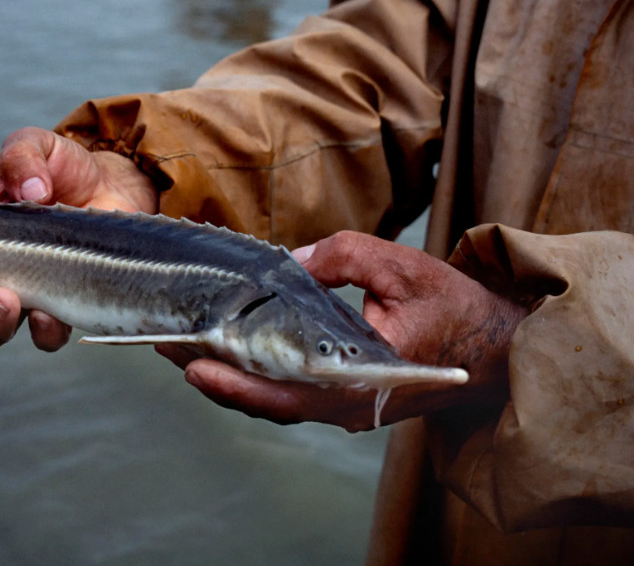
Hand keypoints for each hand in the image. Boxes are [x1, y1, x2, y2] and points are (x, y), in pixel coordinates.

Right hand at [0, 126, 156, 349]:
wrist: (111, 184)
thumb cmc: (61, 167)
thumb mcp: (34, 146)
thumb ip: (21, 156)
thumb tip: (31, 191)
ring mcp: (24, 296)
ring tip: (6, 297)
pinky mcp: (62, 307)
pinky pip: (46, 338)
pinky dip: (43, 332)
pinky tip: (48, 314)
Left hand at [158, 231, 528, 431]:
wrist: (499, 348)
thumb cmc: (455, 307)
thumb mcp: (400, 265)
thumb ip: (342, 257)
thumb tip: (290, 262)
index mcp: (360, 381)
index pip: (284, 391)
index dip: (234, 381)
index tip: (191, 362)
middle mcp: (345, 404)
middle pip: (263, 400)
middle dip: (210, 373)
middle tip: (163, 344)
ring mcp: (343, 406)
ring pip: (271, 400)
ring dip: (226, 375)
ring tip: (180, 344)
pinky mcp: (343, 397)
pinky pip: (288, 393)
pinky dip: (252, 375)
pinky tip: (225, 350)